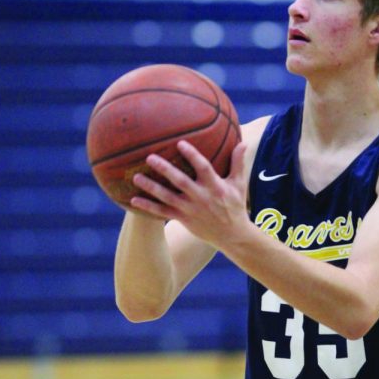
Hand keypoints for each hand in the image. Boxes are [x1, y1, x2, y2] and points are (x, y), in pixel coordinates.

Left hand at [130, 140, 249, 248]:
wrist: (233, 236)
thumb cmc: (235, 206)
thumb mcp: (239, 184)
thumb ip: (238, 163)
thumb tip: (244, 142)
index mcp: (215, 186)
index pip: (203, 167)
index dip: (192, 156)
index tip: (180, 143)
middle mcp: (201, 197)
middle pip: (180, 181)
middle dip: (165, 169)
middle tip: (150, 157)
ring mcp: (190, 209)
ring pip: (167, 197)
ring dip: (151, 187)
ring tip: (136, 177)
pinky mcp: (183, 219)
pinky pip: (163, 212)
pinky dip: (148, 207)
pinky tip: (133, 201)